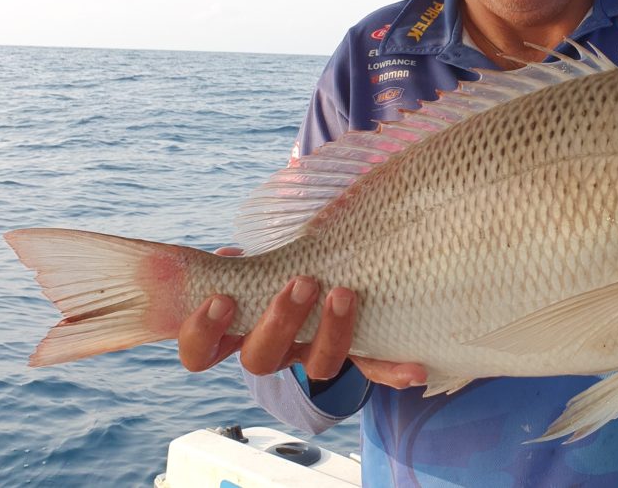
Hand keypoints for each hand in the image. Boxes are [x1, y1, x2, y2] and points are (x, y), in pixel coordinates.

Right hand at [177, 247, 426, 387]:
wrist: (311, 281)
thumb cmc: (270, 264)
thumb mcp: (250, 259)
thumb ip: (242, 256)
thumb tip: (233, 246)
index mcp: (236, 330)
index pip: (201, 352)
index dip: (204, 333)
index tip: (221, 299)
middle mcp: (273, 350)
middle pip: (262, 359)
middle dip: (281, 321)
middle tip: (301, 282)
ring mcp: (312, 355)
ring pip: (318, 366)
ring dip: (332, 332)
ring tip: (344, 293)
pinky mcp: (353, 354)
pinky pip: (373, 369)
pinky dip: (394, 370)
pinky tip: (416, 370)